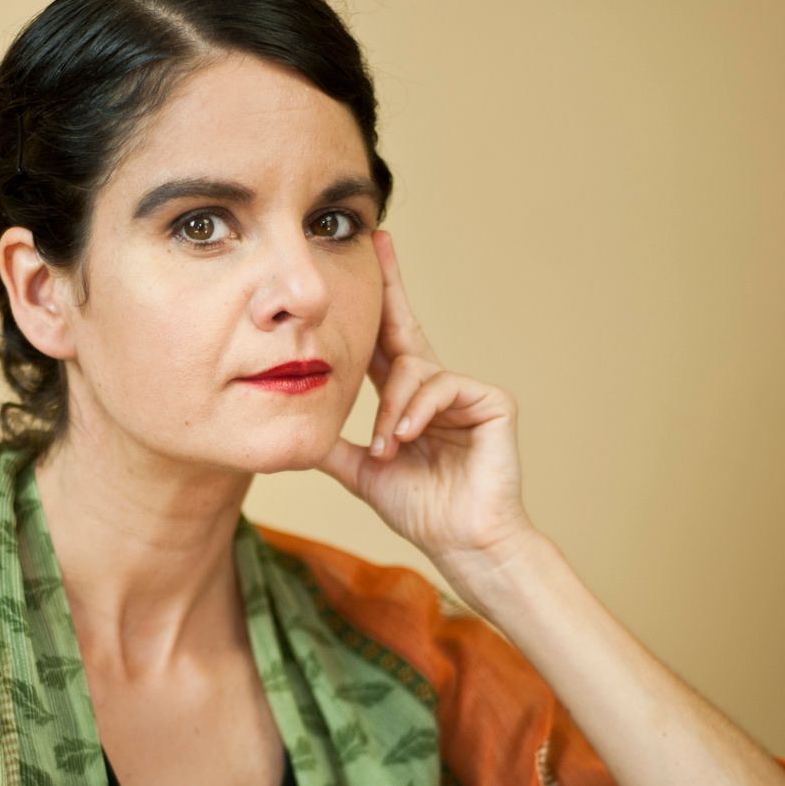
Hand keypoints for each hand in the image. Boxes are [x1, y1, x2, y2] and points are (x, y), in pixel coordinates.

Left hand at [315, 229, 540, 588]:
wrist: (461, 541)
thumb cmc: (421, 510)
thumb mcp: (362, 471)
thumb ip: (333, 444)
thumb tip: (292, 423)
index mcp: (406, 399)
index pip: (383, 343)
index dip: (372, 305)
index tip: (362, 260)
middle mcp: (435, 387)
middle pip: (406, 327)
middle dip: (390, 286)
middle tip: (378, 243)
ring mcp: (465, 391)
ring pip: (415, 370)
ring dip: (392, 409)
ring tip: (386, 447)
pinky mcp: (492, 401)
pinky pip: (443, 386)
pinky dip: (417, 411)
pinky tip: (405, 438)